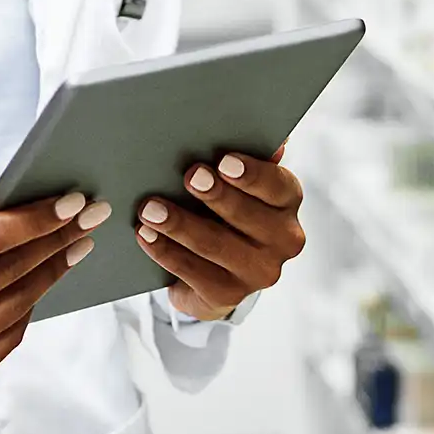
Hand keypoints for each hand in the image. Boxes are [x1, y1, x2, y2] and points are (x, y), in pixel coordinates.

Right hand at [0, 183, 111, 393]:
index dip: (35, 219)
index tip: (72, 202)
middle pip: (7, 272)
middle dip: (55, 242)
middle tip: (87, 219)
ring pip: (14, 307)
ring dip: (50, 275)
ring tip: (71, 250)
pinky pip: (6, 341)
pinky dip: (27, 310)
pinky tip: (38, 286)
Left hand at [137, 147, 305, 320]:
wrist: (219, 270)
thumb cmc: (227, 211)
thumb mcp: (240, 183)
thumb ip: (250, 158)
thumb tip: (271, 139)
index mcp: (287, 203)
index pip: (278, 186)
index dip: (252, 174)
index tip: (224, 161)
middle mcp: (283, 240)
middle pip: (246, 215)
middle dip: (216, 195)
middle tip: (190, 176)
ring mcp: (257, 272)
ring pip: (215, 245)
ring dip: (180, 224)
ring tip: (150, 209)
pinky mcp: (227, 295)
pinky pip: (192, 271)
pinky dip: (165, 251)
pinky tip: (146, 235)